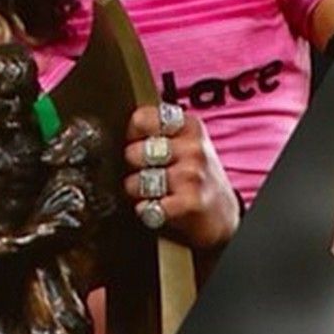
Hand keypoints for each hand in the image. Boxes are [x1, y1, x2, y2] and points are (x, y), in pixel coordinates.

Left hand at [123, 102, 239, 249]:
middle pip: (132, 153)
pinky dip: (147, 212)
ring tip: (155, 194)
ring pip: (135, 182)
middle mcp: (193, 147)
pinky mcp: (189, 203)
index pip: (140, 119)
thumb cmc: (194, 176)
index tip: (139, 145)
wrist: (222, 215)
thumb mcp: (185, 143)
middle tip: (149, 175)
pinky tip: (160, 209)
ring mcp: (191, 174)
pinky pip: (145, 207)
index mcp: (189, 126)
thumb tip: (112, 131)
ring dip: (138, 193)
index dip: (132, 136)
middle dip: (133, 168)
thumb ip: (155, 132)